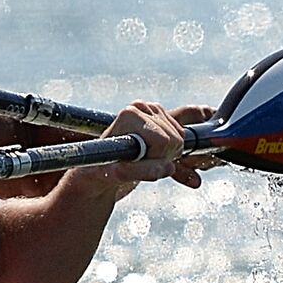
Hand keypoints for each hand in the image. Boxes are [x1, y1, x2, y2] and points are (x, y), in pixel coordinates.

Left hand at [70, 101, 207, 197]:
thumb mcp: (117, 174)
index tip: (138, 163)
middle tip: (142, 164)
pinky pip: (183, 138)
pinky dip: (174, 155)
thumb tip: (168, 168)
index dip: (157, 158)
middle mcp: (143, 107)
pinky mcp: (161, 118)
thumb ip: (140, 171)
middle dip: (163, 157)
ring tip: (146, 161)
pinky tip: (161, 161)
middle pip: (176, 139)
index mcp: (131, 114)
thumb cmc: (102, 170)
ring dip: (167, 156)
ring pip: (181, 139)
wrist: (100, 168)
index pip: (164, 140)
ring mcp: (154, 110)